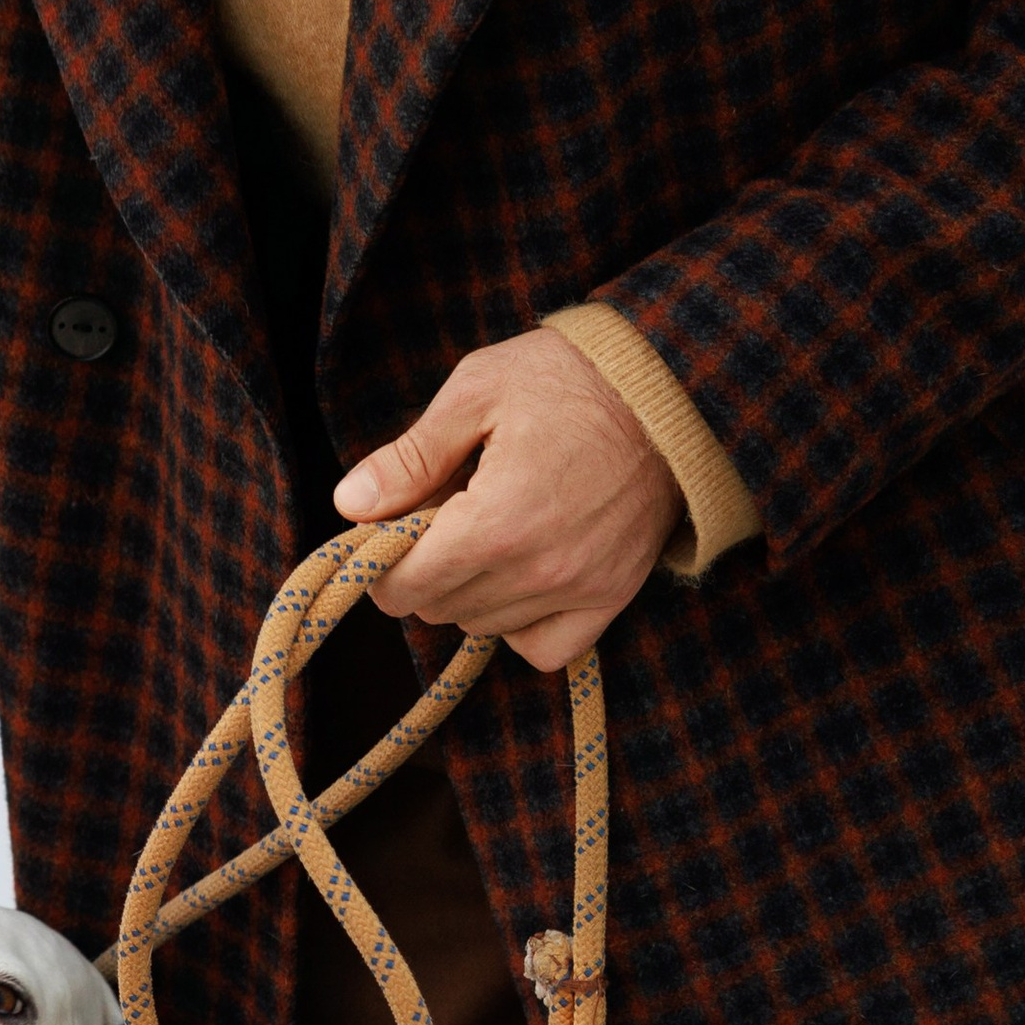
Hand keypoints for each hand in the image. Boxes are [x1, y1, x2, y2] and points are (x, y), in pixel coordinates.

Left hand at [333, 331, 681, 670]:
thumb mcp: (476, 392)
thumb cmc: (569, 376)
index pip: (404, 586)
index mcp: (495, 523)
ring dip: (468, 594)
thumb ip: (410, 457)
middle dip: (422, 571)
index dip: (381, 563)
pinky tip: (518, 579)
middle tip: (440, 519)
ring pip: (485, 627)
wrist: (673, 384)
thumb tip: (350, 504)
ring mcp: (582, 588)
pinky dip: (521, 627)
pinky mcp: (614, 595)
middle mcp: (539, 570)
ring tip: (486, 532)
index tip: (389, 530)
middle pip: (439, 609)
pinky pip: (546, 648)